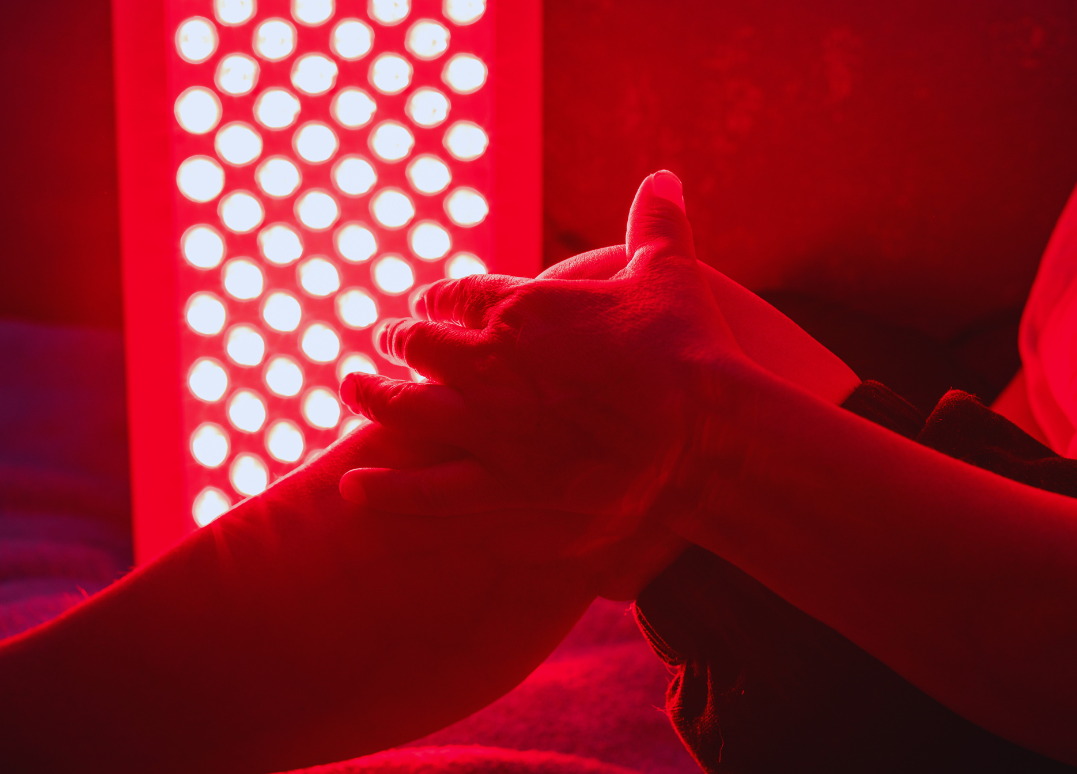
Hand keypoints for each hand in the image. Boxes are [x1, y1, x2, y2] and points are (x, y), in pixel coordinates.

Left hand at [338, 171, 742, 527]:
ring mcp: (487, 427)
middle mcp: (488, 364)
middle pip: (418, 346)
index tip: (424, 306)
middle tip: (378, 343)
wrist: (702, 432)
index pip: (455, 297)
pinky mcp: (499, 486)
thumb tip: (664, 178)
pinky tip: (353, 487)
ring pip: (405, 408)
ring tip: (348, 389)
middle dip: (396, 342)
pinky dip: (385, 489)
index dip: (435, 301)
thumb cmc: (685, 349)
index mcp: (520, 310)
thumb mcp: (668, 273)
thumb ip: (656, 224)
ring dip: (371, 397)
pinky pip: (425, 491)